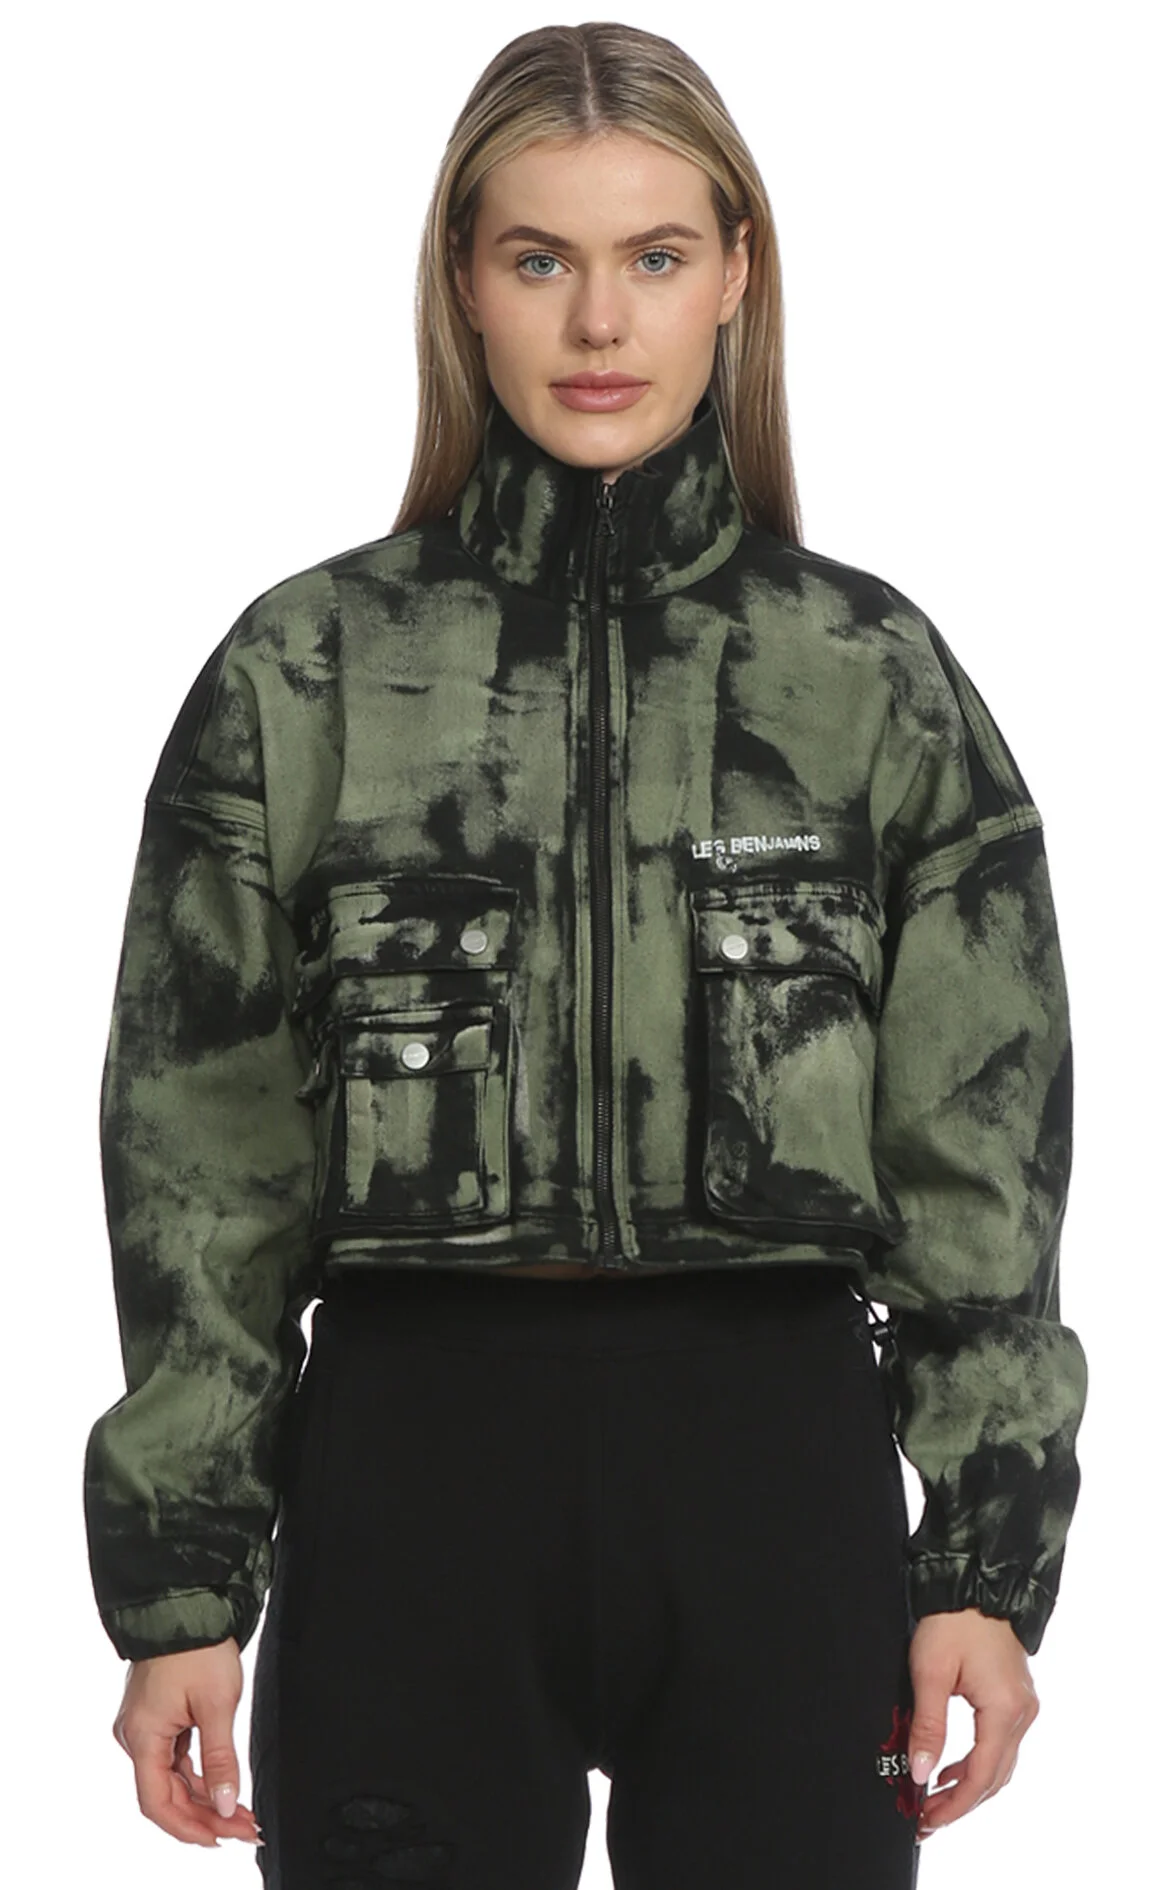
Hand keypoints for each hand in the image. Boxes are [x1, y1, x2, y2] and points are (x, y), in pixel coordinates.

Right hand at [112, 1635, 263, 1848]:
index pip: (158, 1803)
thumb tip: (226, 1804)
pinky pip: (174, 1759)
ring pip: (172, 1779)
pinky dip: (198, 1776)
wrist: (185, 1603)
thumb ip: (220, 1759)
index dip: (190, 1827)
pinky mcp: (157, 1718)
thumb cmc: (198, 1646)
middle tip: (245, 1827)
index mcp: (141, 1736)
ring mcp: (145, 1727)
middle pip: (166, 1795)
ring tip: (241, 1813)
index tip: (224, 1838)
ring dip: (205, 1799)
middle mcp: (135, 1736)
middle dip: (205, 1816)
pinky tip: (223, 1788)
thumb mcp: (218, 1704)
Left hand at [908, 1608, 1039, 1841]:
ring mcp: (1022, 1706)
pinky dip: (977, 1763)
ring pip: (999, 1764)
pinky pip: (1000, 1744)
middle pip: (995, 1777)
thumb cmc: (954, 1620)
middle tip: (926, 1818)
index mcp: (1004, 1710)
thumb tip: (920, 1772)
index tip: (926, 1819)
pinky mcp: (1015, 1698)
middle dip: (960, 1802)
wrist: (977, 1581)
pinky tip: (952, 1767)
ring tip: (934, 1799)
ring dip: (969, 1786)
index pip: (981, 1776)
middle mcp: (1022, 1713)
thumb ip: (927, 1726)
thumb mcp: (930, 1671)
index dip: (954, 1804)